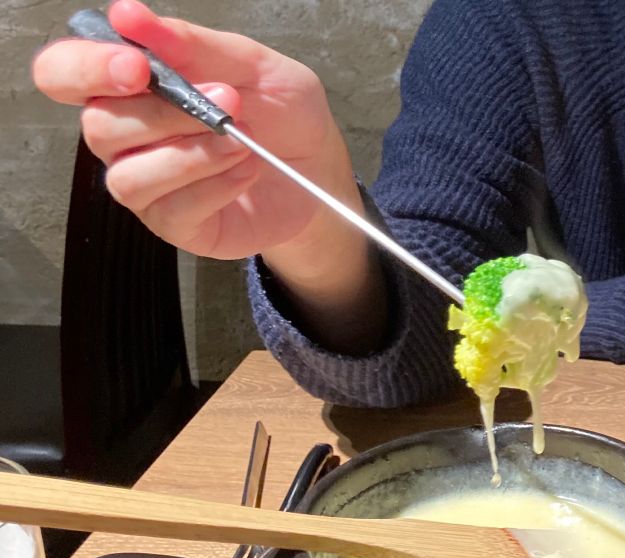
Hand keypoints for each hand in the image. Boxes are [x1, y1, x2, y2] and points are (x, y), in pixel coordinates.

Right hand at [32, 0, 360, 260]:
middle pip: (99, 127)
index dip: (85, 68)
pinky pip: (172, 209)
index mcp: (128, 85)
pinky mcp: (175, 224)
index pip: (62, 73)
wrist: (317, 167)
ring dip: (191, 154)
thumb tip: (131, 16)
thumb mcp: (250, 64)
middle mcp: (126, 138)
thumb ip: (192, 44)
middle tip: (225, 98)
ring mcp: (147, 186)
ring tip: (241, 139)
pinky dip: (214, 184)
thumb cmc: (279, 113)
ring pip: (130, 177)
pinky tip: (246, 169)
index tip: (136, 64)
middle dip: (164, 112)